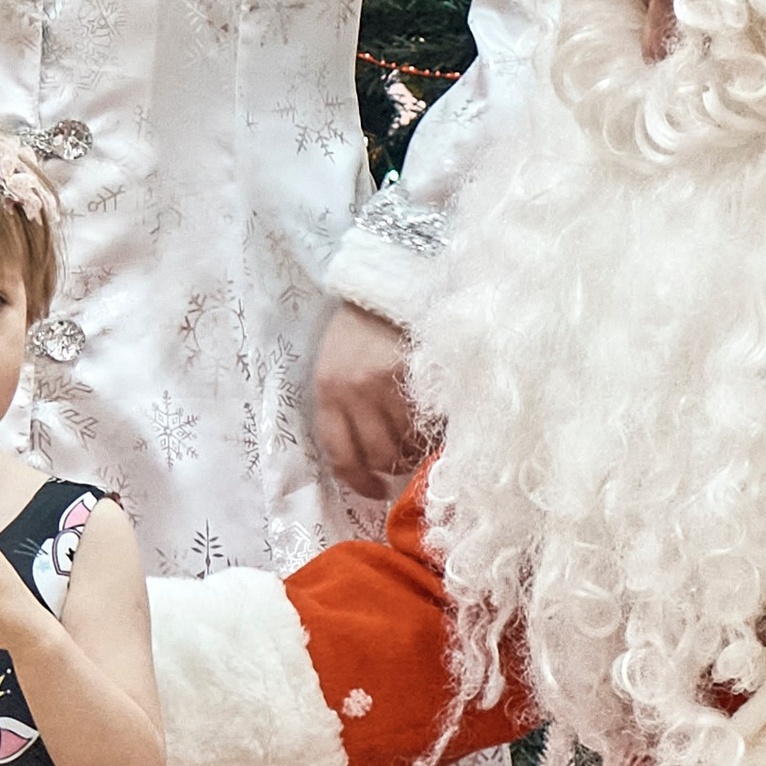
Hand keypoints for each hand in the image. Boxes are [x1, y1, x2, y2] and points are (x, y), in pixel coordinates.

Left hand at [312, 301, 421, 503]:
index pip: (340, 454)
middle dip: (393, 465)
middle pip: (377, 454)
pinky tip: (437, 421)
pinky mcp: (417, 373)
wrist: (388, 275)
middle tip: (406, 459)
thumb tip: (374, 458)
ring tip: (423, 438)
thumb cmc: (362, 325)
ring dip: (417, 449)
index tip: (374, 490)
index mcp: (327, 389)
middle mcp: (353, 390)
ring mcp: (386, 382)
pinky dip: (434, 429)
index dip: (358, 481)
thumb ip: (349, 406)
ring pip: (406, 442)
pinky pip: (428, 420)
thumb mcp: (339, 364)